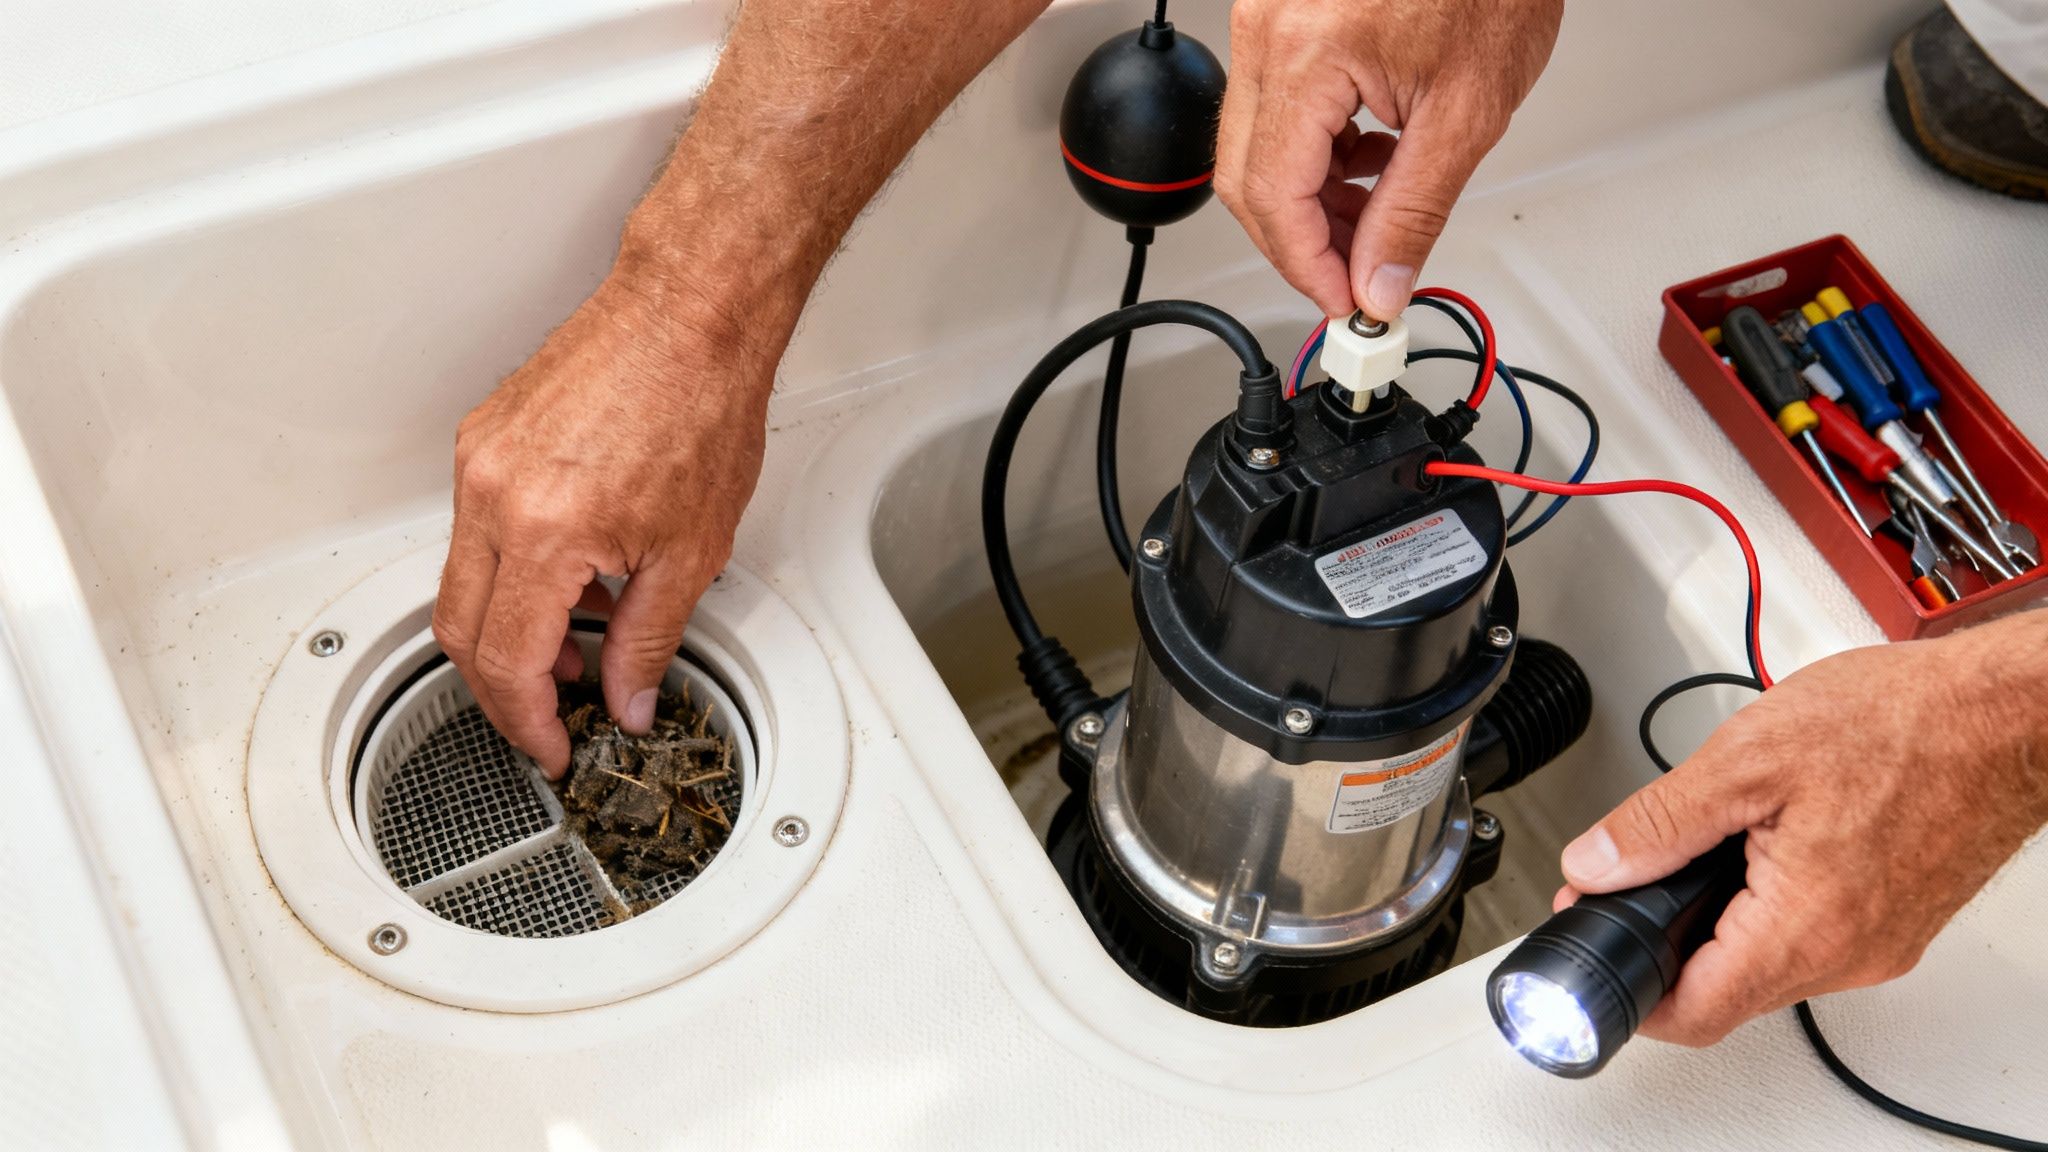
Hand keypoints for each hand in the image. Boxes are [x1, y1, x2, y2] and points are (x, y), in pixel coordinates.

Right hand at [433, 269, 772, 776]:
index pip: (506, 662)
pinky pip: (474, 527)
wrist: (692, 310)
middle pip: (461, 629)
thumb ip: (648, 639)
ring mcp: (479, 460)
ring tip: (581, 638)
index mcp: (543, 529)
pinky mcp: (483, 437)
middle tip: (556, 713)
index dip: (527, 721)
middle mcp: (493, 492)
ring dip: (510, 627)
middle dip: (505, 687)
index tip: (553, 745)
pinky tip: (573, 573)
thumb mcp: (692, 550)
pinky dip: (512, 569)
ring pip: (461, 579)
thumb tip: (627, 698)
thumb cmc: (702, 403)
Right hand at [1215, 0, 1561, 319]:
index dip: (1307, 266)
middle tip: (1356, 279)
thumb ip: (1415, 210)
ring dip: (1308, 202)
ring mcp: (1267, 21)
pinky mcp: (1282, 19)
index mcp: (1309, 53)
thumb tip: (1379, 282)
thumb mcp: (1467, 110)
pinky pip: (1272, 111)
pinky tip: (1367, 160)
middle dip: (1301, 244)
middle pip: (1247, 180)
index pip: (1274, 197)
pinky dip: (1312, 155)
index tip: (1345, 303)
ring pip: (1255, 150)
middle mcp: (1269, 32)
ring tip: (1376, 215)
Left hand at [1557, 616, 2047, 1045]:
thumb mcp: (1747, 759)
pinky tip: (1758, 850)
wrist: (2006, 713)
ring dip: (1717, 924)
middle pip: (1725, 993)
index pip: (1695, 1013)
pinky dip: (1766, 908)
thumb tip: (1595, 864)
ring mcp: (1880, 944)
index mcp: (1807, 925)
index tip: (1595, 940)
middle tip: (1626, 881)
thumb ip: (1657, 824)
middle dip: (1664, 944)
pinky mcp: (1897, 924)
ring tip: (1696, 851)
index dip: (1630, 989)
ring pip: (1767, 966)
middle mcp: (1850, 954)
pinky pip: (1810, 940)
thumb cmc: (1905, 723)